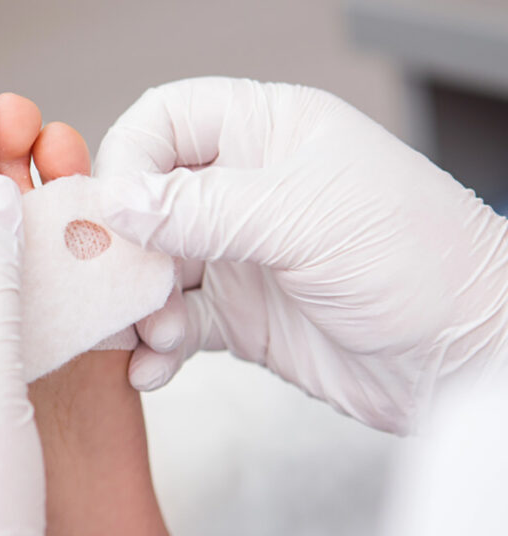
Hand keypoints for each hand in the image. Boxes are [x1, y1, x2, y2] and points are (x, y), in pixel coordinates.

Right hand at [94, 77, 507, 433]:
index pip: (166, 121)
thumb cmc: (418, 260)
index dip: (129, 158)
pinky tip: (153, 368)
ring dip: (138, 305)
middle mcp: (245, 191)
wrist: (466, 359)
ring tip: (152, 333)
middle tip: (120, 285)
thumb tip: (118, 202)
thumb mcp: (304, 218)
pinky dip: (157, 349)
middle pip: (147, 201)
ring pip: (155, 271)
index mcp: (267, 134)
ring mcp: (241, 258)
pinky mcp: (241, 320)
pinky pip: (177, 328)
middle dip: (125, 246)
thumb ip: (202, 208)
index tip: (114, 210)